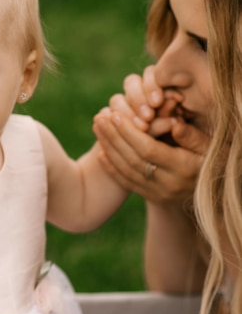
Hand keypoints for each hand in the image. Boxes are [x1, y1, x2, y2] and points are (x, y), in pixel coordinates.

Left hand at [93, 111, 208, 202]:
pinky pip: (128, 183)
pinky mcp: (154, 199)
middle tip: (99, 118)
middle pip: (133, 159)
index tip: (115, 115)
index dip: (129, 132)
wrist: (216, 190)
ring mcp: (160, 194)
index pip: (149, 149)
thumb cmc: (214, 159)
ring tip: (97, 128)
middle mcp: (169, 185)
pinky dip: (113, 169)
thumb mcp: (211, 147)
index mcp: (184, 168)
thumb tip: (174, 125)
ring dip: (109, 149)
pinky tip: (101, 153)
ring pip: (127, 171)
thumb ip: (192, 136)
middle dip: (114, 137)